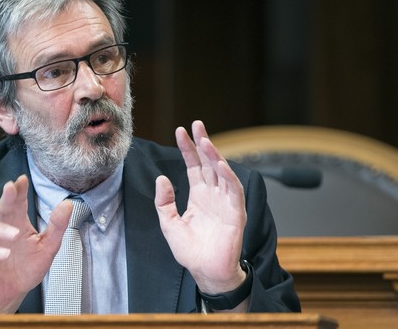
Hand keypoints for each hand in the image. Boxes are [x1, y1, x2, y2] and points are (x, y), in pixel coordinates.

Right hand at [0, 174, 72, 312]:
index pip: (17, 202)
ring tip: (14, 233)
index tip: (22, 179)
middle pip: (1, 209)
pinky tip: (4, 254)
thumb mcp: (49, 246)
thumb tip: (67, 204)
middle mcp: (2, 230)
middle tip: (11, 188)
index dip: (19, 190)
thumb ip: (57, 226)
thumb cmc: (28, 267)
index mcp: (18, 223)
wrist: (15, 293)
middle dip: (6, 198)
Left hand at [154, 120, 246, 294]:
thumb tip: (161, 178)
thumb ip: (164, 201)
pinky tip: (219, 164)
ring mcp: (225, 202)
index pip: (193, 166)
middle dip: (202, 143)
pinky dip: (228, 177)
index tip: (180, 131)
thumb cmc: (190, 251)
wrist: (205, 272)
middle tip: (197, 125)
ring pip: (221, 172)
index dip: (187, 149)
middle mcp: (212, 194)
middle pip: (208, 163)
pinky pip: (233, 190)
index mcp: (198, 195)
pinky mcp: (235, 212)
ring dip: (214, 155)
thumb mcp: (169, 223)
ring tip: (205, 140)